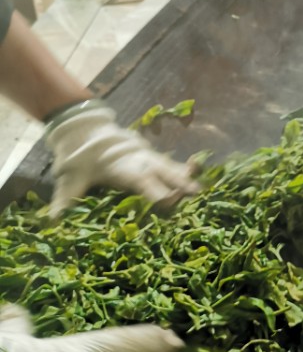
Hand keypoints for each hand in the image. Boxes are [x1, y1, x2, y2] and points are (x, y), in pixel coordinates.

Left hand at [45, 101, 199, 216]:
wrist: (86, 129)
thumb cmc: (80, 157)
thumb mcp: (70, 176)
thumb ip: (65, 198)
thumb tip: (51, 221)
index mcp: (122, 167)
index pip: (141, 181)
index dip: (154, 191)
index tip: (167, 201)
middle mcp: (139, 162)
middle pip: (163, 173)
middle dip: (179, 183)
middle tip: (196, 194)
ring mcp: (147, 158)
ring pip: (171, 167)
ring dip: (186, 177)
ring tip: (202, 187)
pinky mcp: (151, 158)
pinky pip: (171, 164)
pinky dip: (185, 168)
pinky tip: (200, 172)